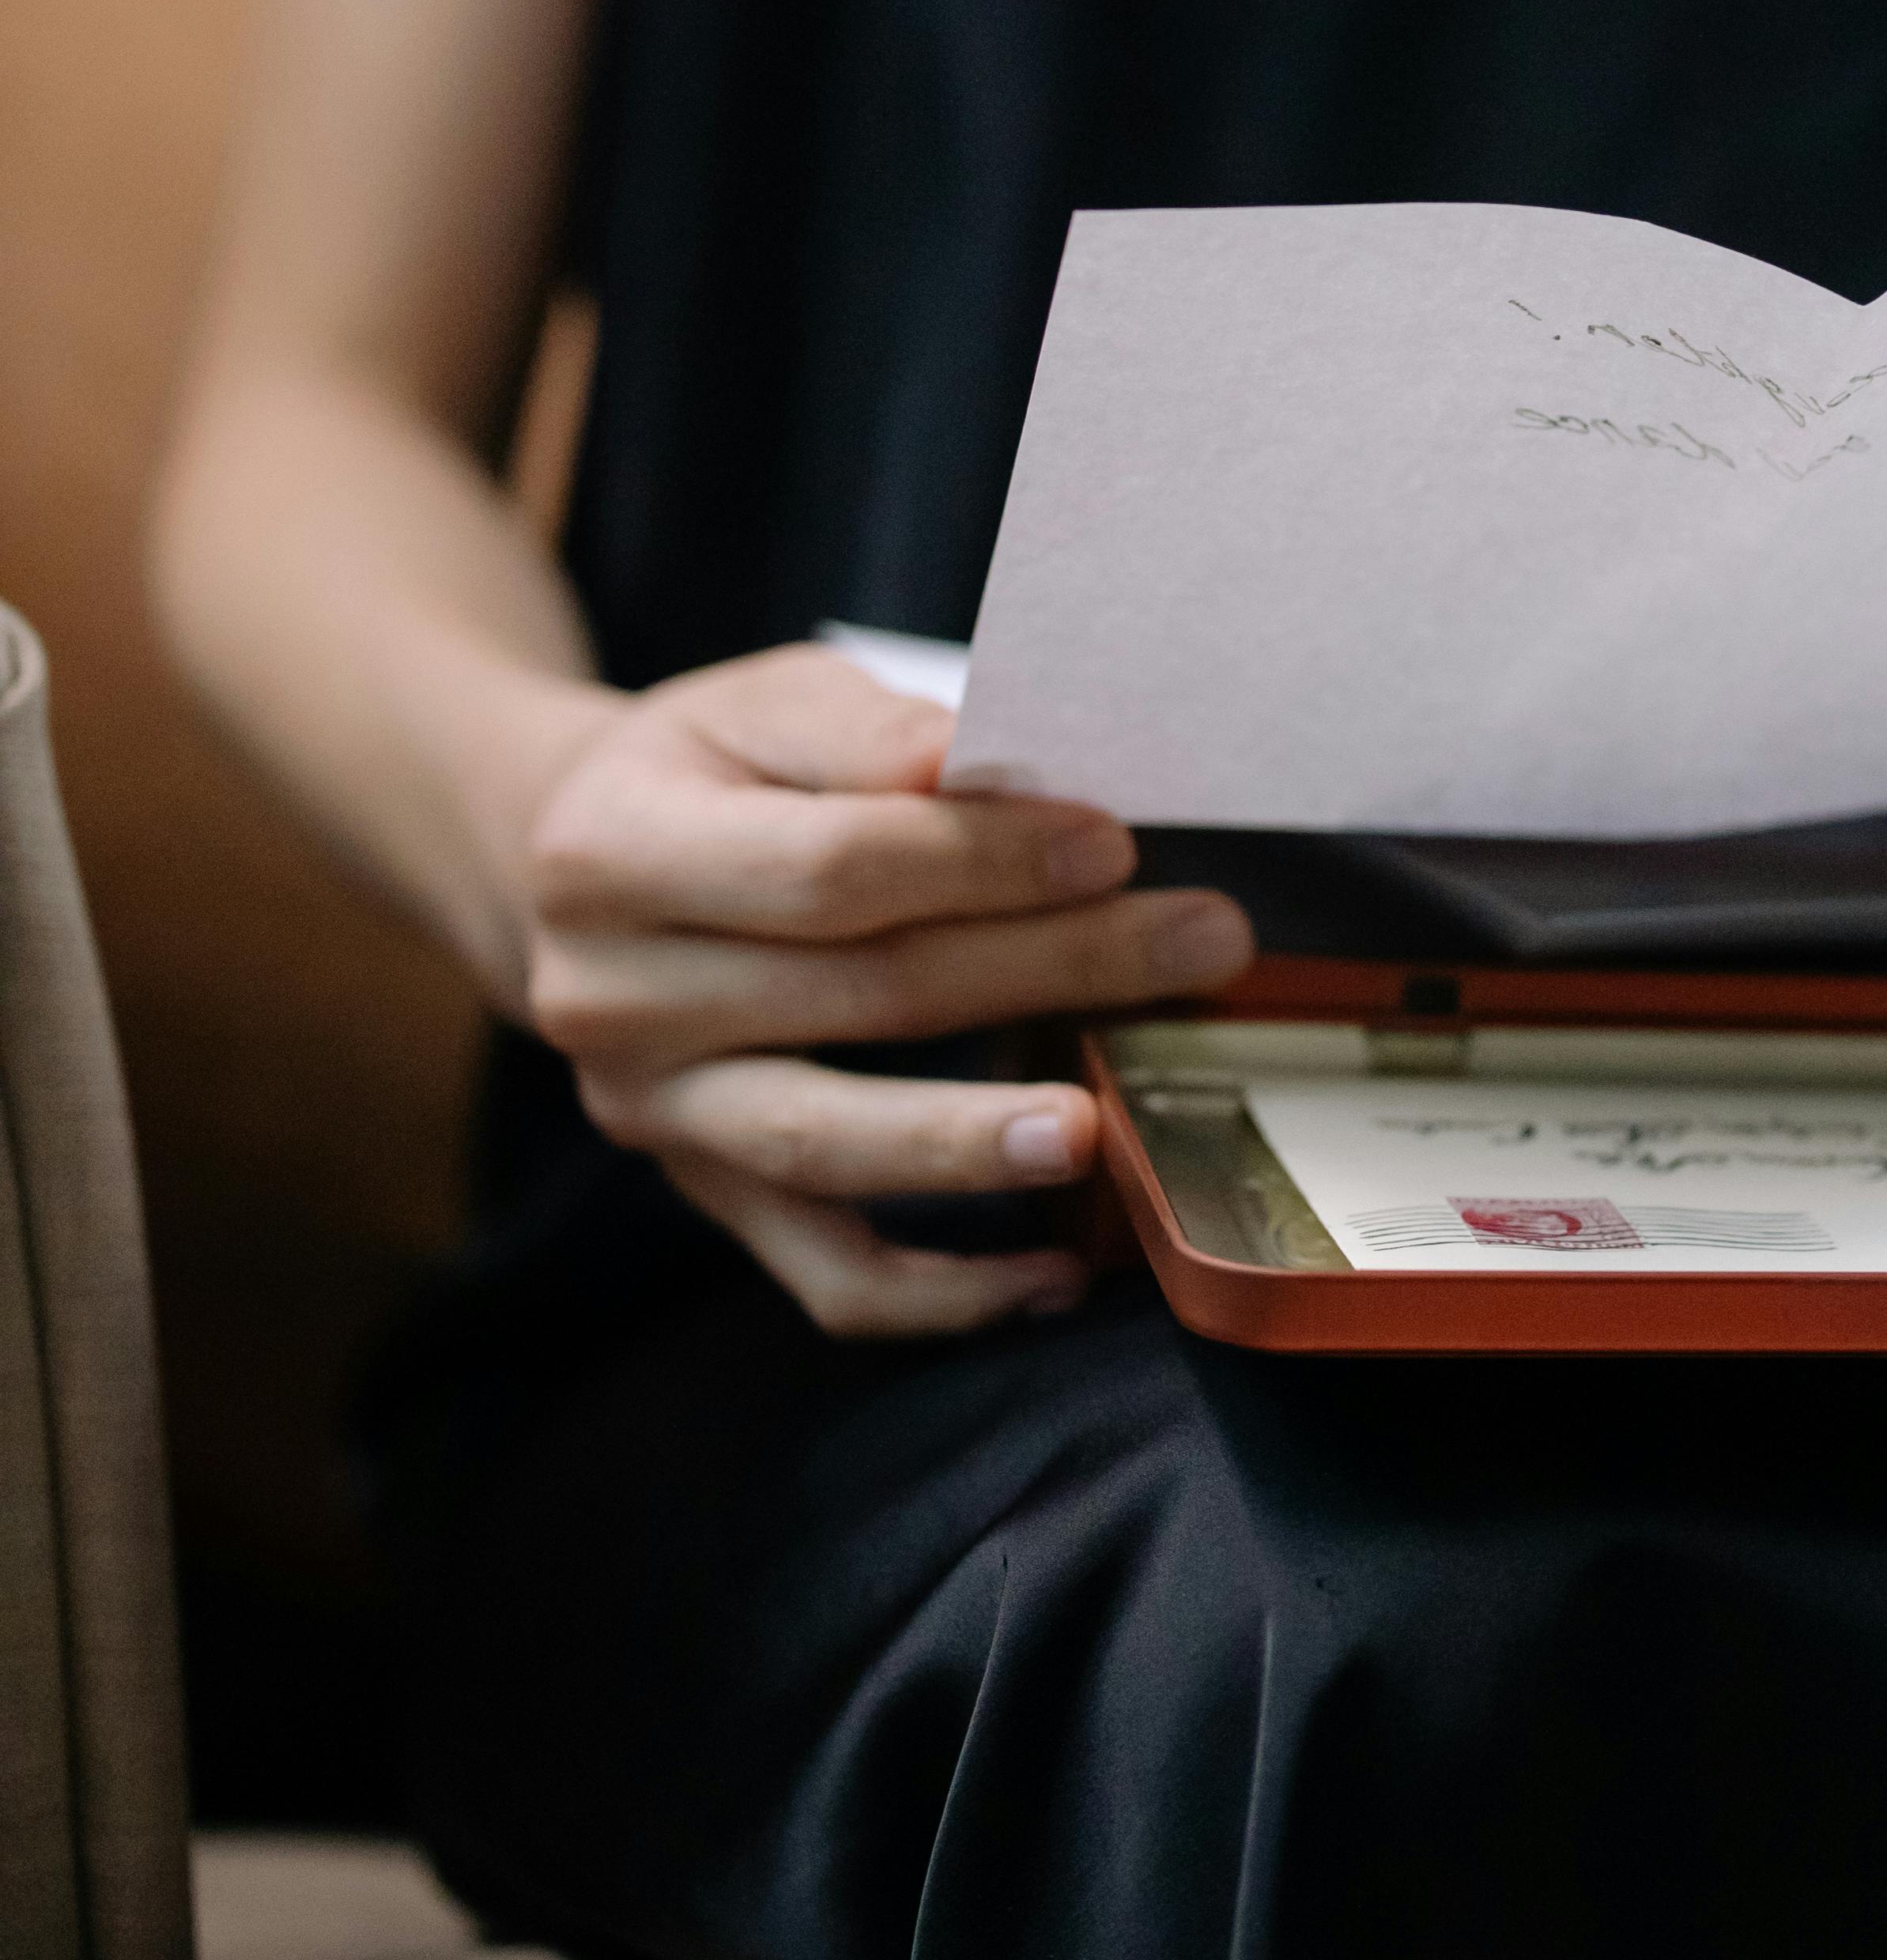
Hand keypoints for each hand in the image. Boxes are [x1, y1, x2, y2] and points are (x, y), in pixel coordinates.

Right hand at [516, 645, 1253, 1335]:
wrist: (572, 865)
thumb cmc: (709, 770)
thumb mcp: (767, 704)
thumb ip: (873, 735)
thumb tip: (979, 764)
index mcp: (612, 853)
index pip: (831, 870)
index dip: (983, 860)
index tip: (1114, 845)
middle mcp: (609, 1000)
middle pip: (862, 997)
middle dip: (1050, 967)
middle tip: (1201, 944)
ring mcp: (653, 1114)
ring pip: (831, 1144)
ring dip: (977, 1141)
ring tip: (1100, 1126)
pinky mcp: (707, 1194)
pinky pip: (827, 1273)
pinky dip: (941, 1294)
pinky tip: (1053, 1277)